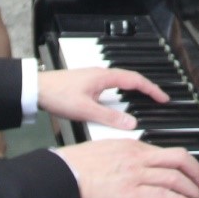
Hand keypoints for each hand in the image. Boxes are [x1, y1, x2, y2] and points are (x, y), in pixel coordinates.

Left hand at [38, 67, 170, 128]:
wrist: (35, 89)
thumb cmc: (57, 95)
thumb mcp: (86, 110)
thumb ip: (109, 118)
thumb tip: (131, 123)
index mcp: (104, 77)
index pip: (136, 80)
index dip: (152, 89)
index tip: (163, 98)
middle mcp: (101, 74)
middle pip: (130, 78)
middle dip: (146, 88)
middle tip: (158, 99)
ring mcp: (93, 77)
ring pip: (120, 81)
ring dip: (134, 89)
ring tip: (143, 99)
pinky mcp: (86, 83)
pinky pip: (111, 85)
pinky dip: (121, 92)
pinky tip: (118, 102)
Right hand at [54, 139, 198, 197]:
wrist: (63, 175)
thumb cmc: (76, 165)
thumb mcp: (104, 149)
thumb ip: (122, 154)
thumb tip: (132, 162)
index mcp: (131, 145)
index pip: (166, 150)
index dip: (183, 161)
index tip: (188, 170)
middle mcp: (138, 157)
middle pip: (179, 159)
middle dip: (196, 171)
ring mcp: (136, 174)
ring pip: (175, 178)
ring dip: (191, 189)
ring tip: (198, 197)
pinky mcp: (131, 192)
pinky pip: (163, 195)